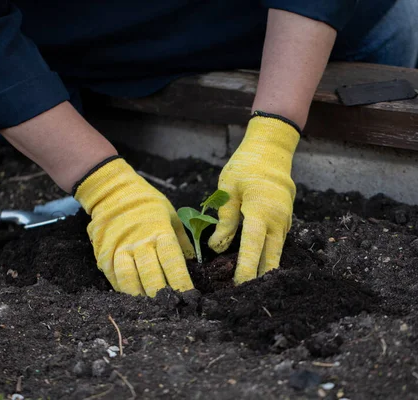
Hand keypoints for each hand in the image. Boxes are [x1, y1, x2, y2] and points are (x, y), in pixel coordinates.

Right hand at [74, 157, 194, 296]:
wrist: (111, 191)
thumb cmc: (146, 202)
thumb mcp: (170, 214)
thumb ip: (182, 240)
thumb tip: (194, 261)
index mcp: (159, 232)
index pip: (172, 262)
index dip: (181, 283)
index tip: (189, 297)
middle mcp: (139, 242)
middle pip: (151, 276)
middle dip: (162, 296)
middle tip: (171, 309)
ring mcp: (119, 249)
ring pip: (130, 281)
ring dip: (141, 297)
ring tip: (151, 307)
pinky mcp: (104, 254)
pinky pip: (114, 278)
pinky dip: (124, 290)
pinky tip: (132, 297)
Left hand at [209, 113, 299, 283]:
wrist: (272, 150)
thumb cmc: (245, 167)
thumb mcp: (228, 190)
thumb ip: (225, 220)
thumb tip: (217, 247)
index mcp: (260, 211)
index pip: (253, 246)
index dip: (246, 268)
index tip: (239, 287)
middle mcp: (276, 220)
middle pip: (270, 257)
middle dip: (258, 279)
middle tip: (245, 298)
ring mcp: (284, 221)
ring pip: (275, 253)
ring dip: (264, 271)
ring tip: (251, 290)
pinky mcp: (284, 221)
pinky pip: (276, 244)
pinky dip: (267, 257)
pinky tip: (257, 270)